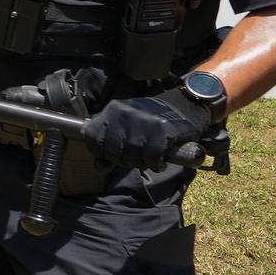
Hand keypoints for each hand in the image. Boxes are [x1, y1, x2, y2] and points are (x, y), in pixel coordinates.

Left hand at [81, 88, 209, 169]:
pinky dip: (156, 164)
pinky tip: (159, 160)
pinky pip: (151, 157)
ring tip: (148, 158)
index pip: (91, 137)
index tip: (113, 155)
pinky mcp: (162, 130)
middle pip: (112, 151)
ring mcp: (142, 120)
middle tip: (135, 158)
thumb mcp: (125, 128)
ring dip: (141, 163)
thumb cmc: (149, 121)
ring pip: (132, 156)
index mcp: (111, 110)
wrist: (183, 106)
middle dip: (123, 160)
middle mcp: (124, 113)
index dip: (100, 152)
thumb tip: (99, 167)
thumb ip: (109, 147)